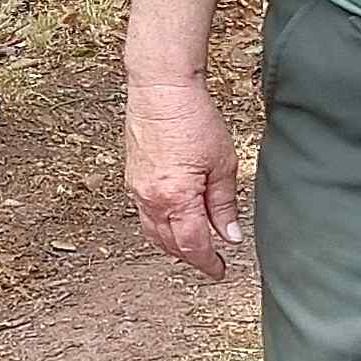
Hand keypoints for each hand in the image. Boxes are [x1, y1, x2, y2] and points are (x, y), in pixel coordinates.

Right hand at [125, 70, 246, 274]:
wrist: (161, 89)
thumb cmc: (192, 118)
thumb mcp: (222, 164)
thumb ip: (224, 204)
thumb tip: (229, 234)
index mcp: (176, 198)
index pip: (193, 245)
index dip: (208, 263)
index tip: (220, 271)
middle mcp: (151, 199)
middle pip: (170, 244)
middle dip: (191, 256)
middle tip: (211, 260)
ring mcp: (137, 189)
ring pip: (153, 232)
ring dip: (173, 243)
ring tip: (193, 244)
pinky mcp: (132, 177)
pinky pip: (144, 214)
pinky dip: (160, 225)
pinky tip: (174, 219)